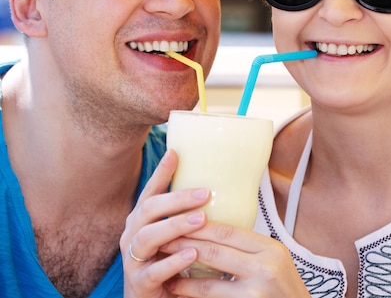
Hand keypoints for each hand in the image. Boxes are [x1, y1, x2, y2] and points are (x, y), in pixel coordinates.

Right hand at [120, 149, 210, 297]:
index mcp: (142, 222)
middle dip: (176, 199)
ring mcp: (133, 260)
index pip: (151, 192)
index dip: (161, 173)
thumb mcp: (176, 236)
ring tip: (201, 220)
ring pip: (147, 237)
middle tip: (205, 193)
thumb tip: (212, 188)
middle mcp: (133, 236)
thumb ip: (186, 215)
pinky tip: (192, 254)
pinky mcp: (139, 284)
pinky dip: (173, 261)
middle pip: (149, 209)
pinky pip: (153, 271)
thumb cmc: (168, 264)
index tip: (175, 152)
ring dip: (175, 226)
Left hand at [160, 221, 311, 297]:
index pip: (228, 231)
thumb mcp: (275, 261)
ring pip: (207, 282)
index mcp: (271, 249)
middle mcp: (266, 268)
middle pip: (215, 251)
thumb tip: (214, 229)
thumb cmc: (283, 290)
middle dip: (184, 244)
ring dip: (180, 275)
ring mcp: (256, 293)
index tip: (178, 220)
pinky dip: (190, 296)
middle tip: (162, 239)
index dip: (199, 226)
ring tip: (162, 267)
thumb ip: (250, 248)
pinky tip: (176, 290)